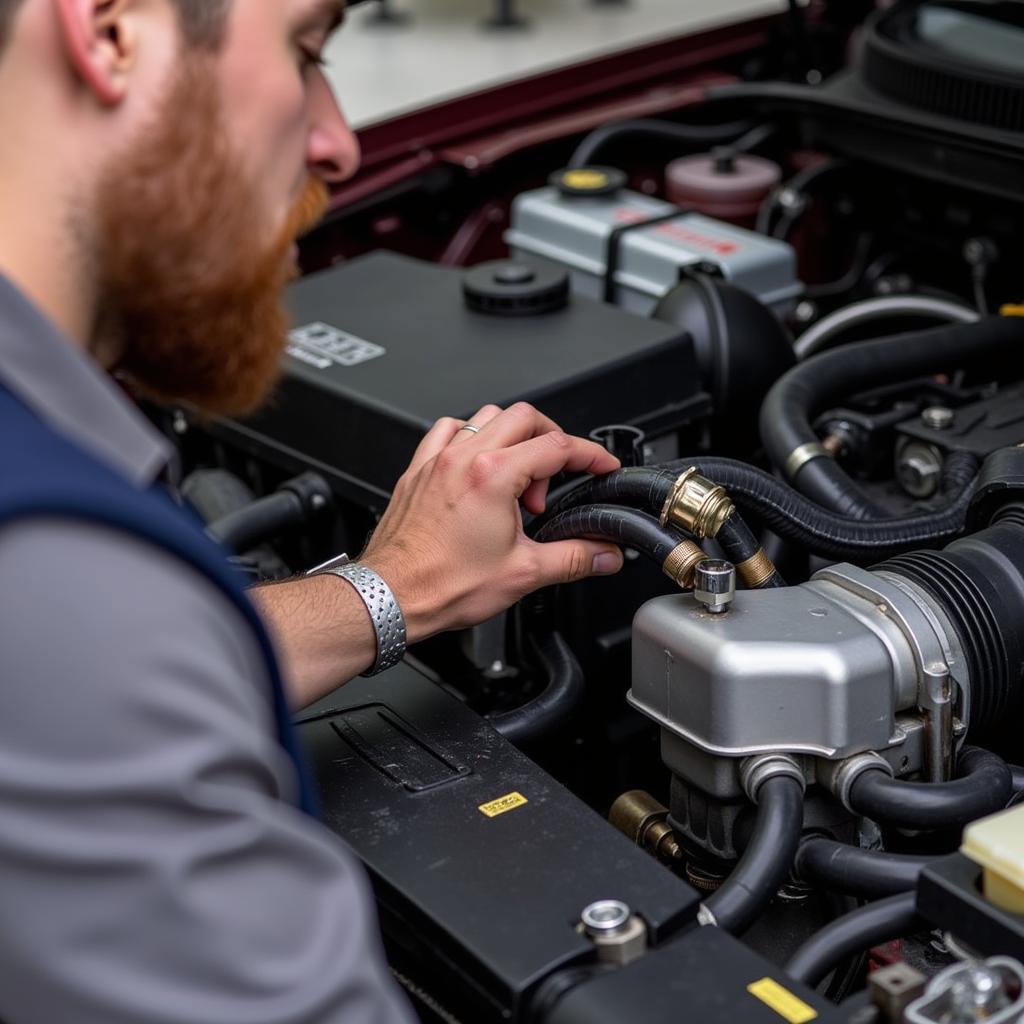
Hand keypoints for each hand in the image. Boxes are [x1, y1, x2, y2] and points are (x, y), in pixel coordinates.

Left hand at [360, 403, 623, 641]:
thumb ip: (575, 558)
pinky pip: (447, 431)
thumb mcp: (524, 573)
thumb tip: (605, 554)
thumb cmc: (443, 584)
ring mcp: (437, 461)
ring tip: (520, 477)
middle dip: (552, 439)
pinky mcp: (418, 471)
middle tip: (557, 478)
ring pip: (485, 417)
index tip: (601, 465)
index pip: (557, 445)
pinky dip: (470, 438)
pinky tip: (477, 464)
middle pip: (524, 418)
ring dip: (512, 437)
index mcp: (493, 475)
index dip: (590, 454)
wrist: (392, 596)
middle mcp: (463, 458)